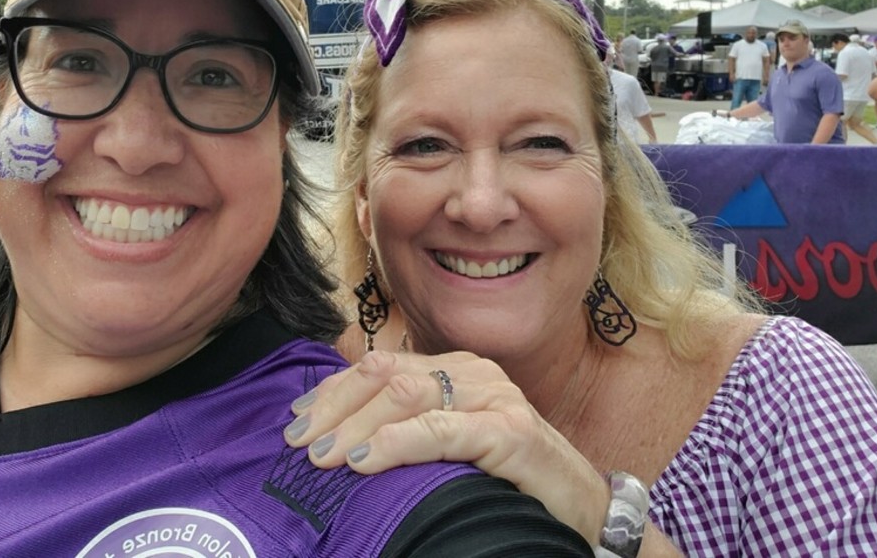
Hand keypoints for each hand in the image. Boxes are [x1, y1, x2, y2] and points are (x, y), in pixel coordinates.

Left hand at [283, 350, 610, 544]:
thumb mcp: (451, 447)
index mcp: (454, 369)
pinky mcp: (510, 431)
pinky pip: (442, 430)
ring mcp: (494, 397)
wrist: (582, 510)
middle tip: (296, 441)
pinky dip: (397, 443)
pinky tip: (366, 461)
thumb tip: (337, 436)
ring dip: (355, 426)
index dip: (332, 390)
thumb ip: (408, 429)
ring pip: (406, 395)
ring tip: (322, 456)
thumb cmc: (508, 480)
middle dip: (333, 407)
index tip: (294, 419)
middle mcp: (473, 373)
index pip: (378, 366)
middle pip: (384, 374)